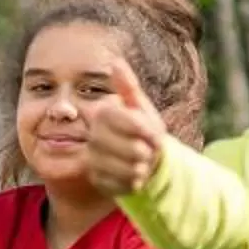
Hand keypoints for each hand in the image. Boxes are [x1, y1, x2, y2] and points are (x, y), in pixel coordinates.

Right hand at [85, 57, 168, 197]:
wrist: (140, 158)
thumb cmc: (142, 129)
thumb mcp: (139, 106)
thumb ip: (128, 86)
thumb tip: (114, 62)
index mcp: (102, 114)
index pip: (123, 120)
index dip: (144, 130)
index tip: (156, 135)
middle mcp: (93, 136)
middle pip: (128, 148)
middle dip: (145, 151)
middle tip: (150, 151)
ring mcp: (92, 160)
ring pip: (125, 169)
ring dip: (142, 168)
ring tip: (144, 164)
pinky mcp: (97, 180)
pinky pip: (121, 186)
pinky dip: (134, 183)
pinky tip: (136, 177)